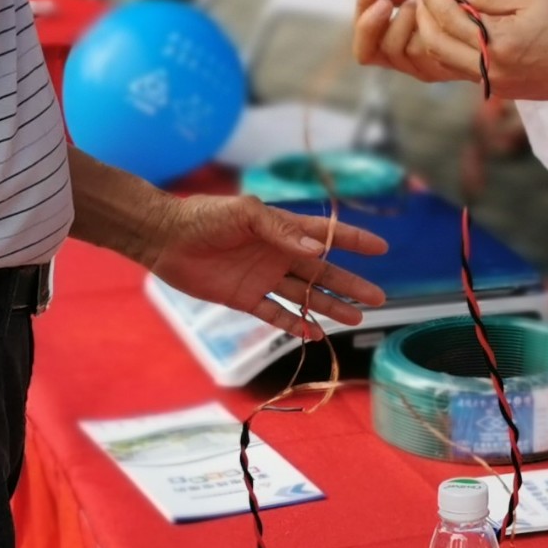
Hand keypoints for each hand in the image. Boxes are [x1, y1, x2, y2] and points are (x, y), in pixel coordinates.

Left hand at [145, 191, 387, 328]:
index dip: (353, 241)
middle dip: (350, 284)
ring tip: (356, 318)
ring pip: (306, 295)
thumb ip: (281, 231)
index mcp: (282, 229)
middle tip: (378, 298)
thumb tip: (317, 250)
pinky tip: (315, 334)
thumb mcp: (245, 213)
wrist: (166, 238)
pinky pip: (276, 315)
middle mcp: (279, 255)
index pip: (326, 235)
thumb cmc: (205, 216)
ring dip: (330, 307)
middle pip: (323, 272)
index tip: (381, 248)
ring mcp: (264, 278)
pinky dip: (295, 324)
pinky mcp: (245, 299)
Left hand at [357, 0, 547, 105]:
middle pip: (436, 43)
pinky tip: (454, 29)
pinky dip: (451, 48)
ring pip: (445, 60)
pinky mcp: (500, 91)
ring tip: (435, 10)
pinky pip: (463, 69)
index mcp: (501, 43)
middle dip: (424, 16)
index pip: (450, 17)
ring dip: (433, 34)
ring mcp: (495, 85)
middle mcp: (493, 69)